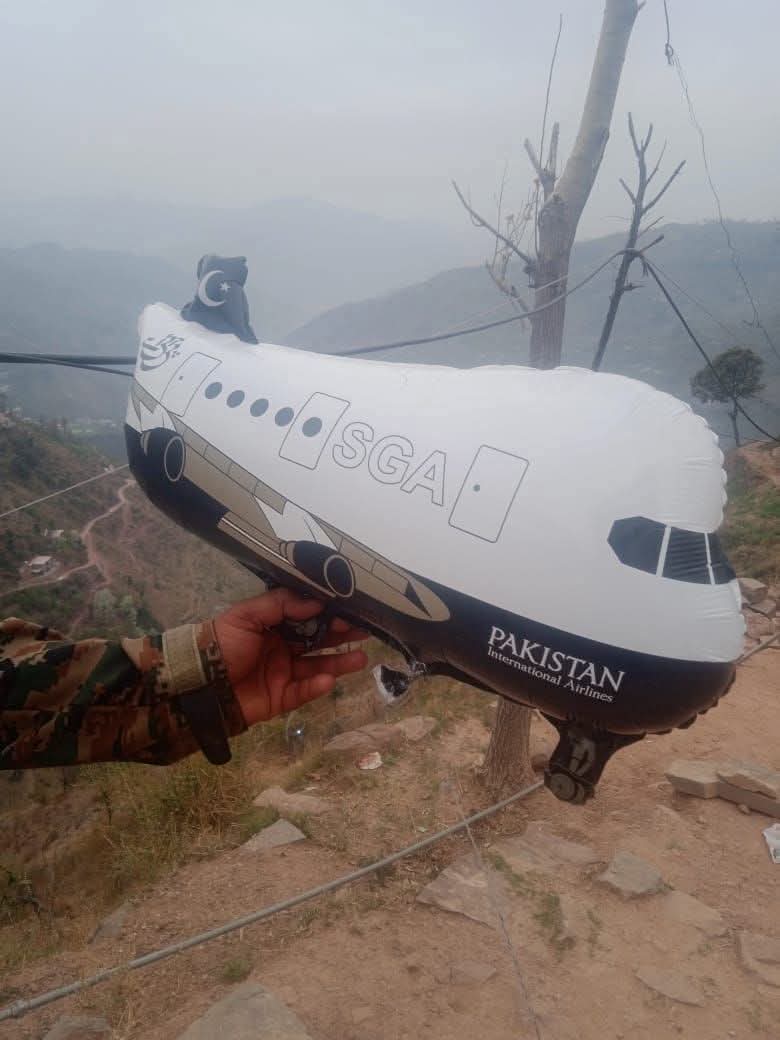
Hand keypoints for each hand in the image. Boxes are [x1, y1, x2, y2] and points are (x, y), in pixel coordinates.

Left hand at [214, 588, 368, 726]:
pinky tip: (330, 681)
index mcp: (272, 627)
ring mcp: (282, 674)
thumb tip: (317, 601)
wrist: (197, 684)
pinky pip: (303, 692)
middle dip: (341, 637)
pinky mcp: (280, 699)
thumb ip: (280, 605)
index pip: (307, 619)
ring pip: (317, 668)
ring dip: (339, 663)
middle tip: (364, 632)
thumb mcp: (246, 615)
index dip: (327, 615)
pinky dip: (316, 687)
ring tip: (361, 659)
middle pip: (318, 642)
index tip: (349, 611)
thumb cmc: (221, 644)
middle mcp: (281, 648)